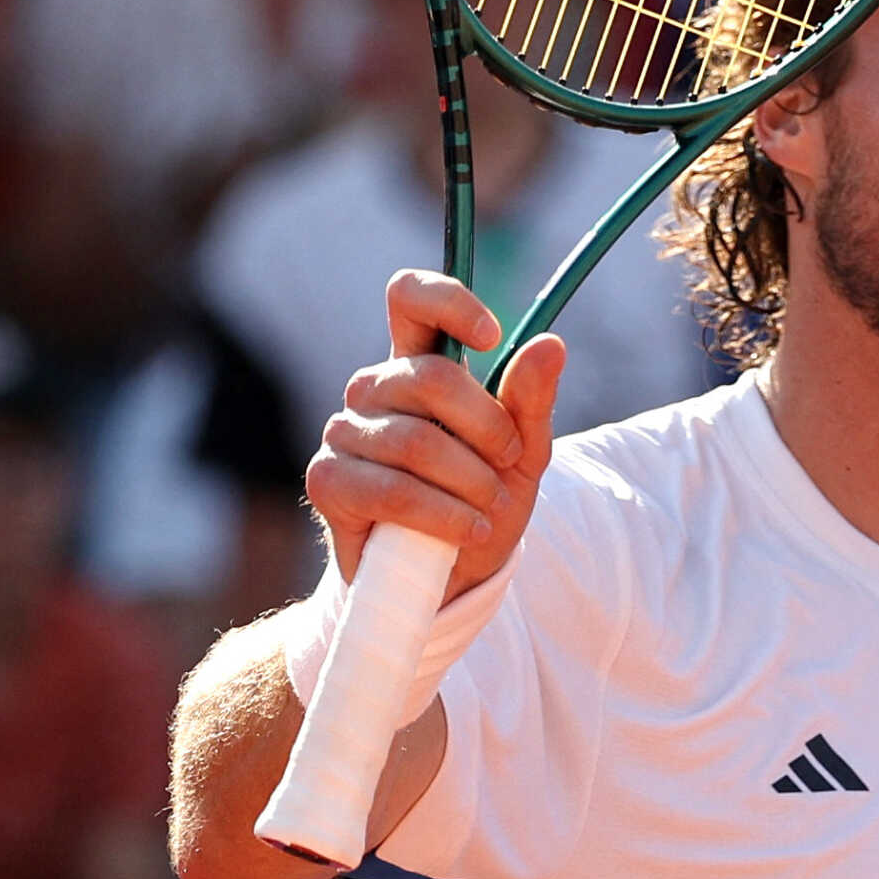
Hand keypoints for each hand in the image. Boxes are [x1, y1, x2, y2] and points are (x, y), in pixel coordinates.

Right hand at [305, 271, 565, 603]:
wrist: (450, 579)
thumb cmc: (483, 503)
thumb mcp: (522, 454)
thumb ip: (530, 401)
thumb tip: (551, 344)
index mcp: (420, 365)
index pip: (411, 299)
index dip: (448, 302)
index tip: (493, 336)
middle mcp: (375, 388)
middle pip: (432, 377)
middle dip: (488, 426)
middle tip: (511, 463)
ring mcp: (344, 431)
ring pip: (416, 441)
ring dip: (470, 482)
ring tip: (491, 510)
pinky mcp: (327, 480)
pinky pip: (391, 490)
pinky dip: (444, 515)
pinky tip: (470, 531)